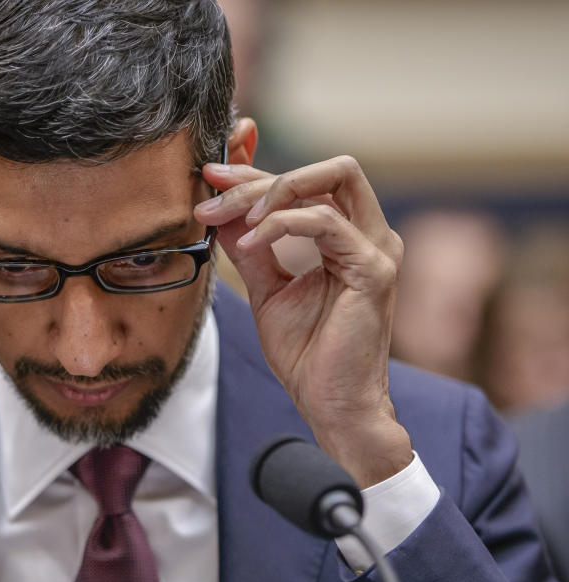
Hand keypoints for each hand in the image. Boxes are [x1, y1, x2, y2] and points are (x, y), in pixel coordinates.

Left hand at [196, 156, 411, 487]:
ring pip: (327, 182)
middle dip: (260, 175)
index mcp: (348, 237)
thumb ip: (251, 248)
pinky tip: (250, 241)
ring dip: (267, 193)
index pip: (306, 183)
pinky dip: (281, 223)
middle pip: (324, 169)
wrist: (331, 405)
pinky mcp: (374, 270)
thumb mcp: (266, 289)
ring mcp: (377, 249)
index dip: (257, 171)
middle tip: (211, 193)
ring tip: (224, 218)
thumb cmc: (307, 354)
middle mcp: (369, 235)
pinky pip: (325, 222)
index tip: (210, 174)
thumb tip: (222, 211)